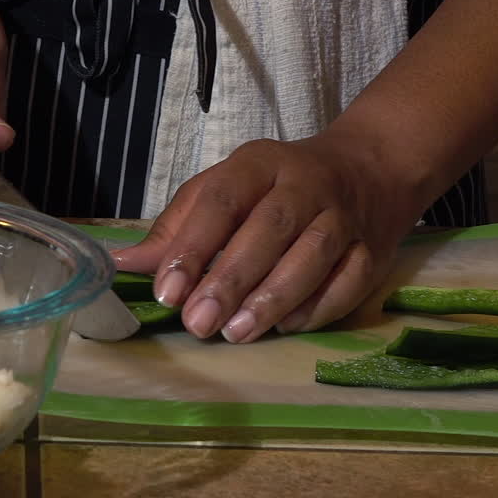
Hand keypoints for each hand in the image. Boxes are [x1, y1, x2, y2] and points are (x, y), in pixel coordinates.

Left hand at [113, 134, 418, 342]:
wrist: (369, 171)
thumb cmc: (277, 186)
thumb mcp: (225, 188)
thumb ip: (177, 227)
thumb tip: (123, 263)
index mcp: (260, 163)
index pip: (222, 198)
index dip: (193, 245)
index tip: (167, 290)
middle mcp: (305, 184)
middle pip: (269, 227)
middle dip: (231, 278)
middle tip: (198, 322)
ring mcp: (344, 216)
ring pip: (313, 254)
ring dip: (273, 297)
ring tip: (236, 333)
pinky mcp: (373, 249)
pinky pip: (348, 281)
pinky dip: (317, 308)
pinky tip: (285, 327)